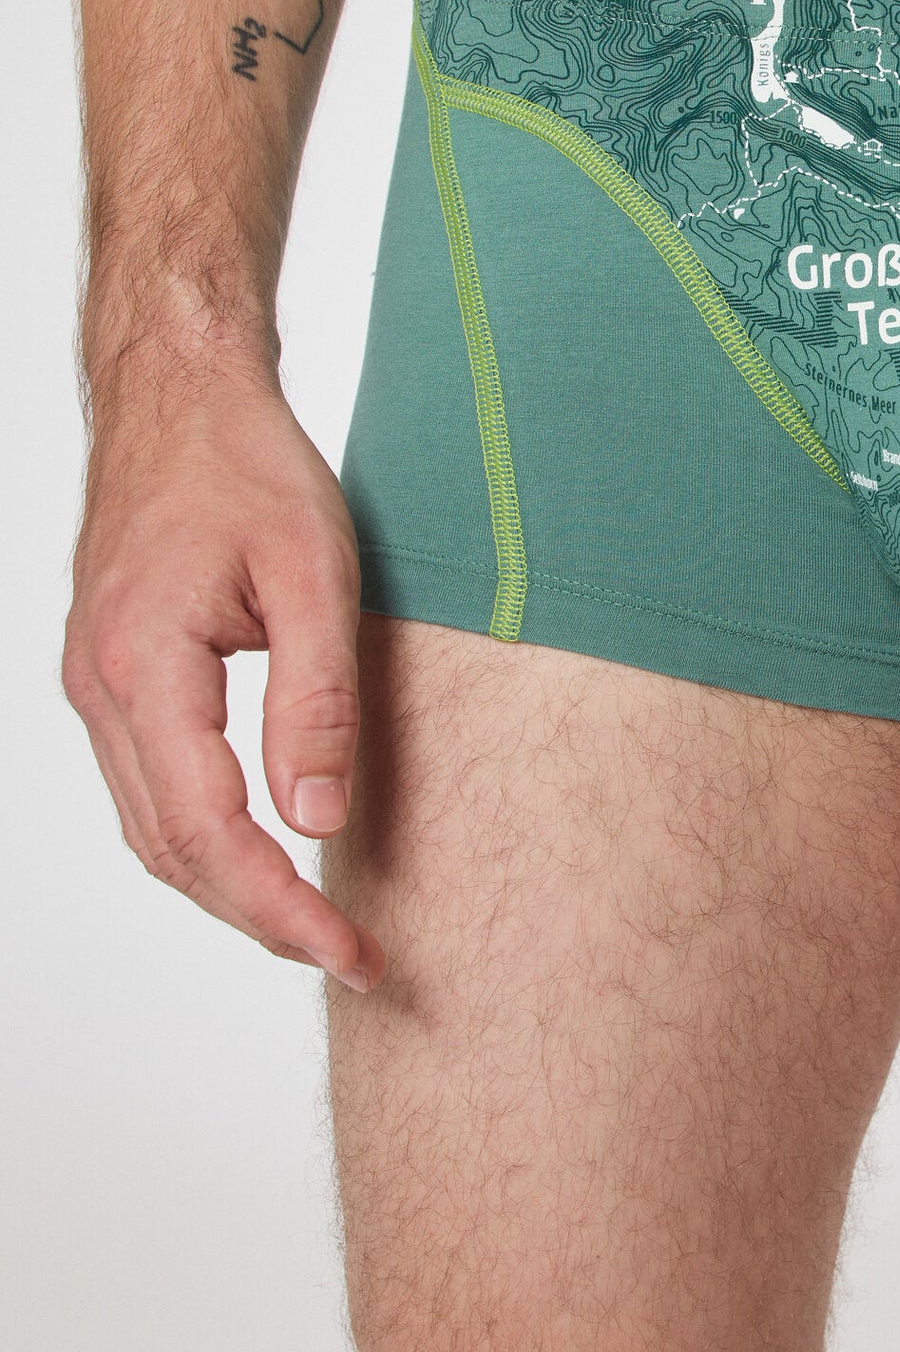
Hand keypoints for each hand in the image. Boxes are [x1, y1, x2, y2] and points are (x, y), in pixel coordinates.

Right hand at [64, 366, 382, 990]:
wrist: (178, 393)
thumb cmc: (248, 466)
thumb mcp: (315, 574)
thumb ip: (317, 700)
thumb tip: (316, 819)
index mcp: (144, 670)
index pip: (209, 833)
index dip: (278, 908)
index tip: (349, 952)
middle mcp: (101, 690)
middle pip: (171, 851)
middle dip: (259, 918)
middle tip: (351, 958)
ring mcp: (96, 685)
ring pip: (152, 828)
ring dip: (229, 887)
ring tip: (316, 926)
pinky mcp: (111, 675)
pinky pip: (147, 787)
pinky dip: (203, 837)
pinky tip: (264, 851)